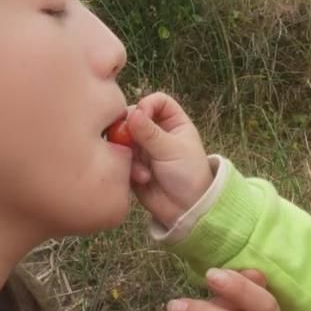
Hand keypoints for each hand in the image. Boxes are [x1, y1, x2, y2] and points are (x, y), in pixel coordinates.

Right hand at [125, 91, 214, 228]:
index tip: (141, 116)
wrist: (186, 210)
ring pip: (124, 139)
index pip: (157, 101)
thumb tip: (132, 113)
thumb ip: (149, 132)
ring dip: (131, 153)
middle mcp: (157, 133)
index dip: (147, 105)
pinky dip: (129, 168)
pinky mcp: (133, 166)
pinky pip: (121, 159)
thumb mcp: (171, 150)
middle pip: (134, 118)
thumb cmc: (188, 175)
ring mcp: (144, 150)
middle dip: (130, 131)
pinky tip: (142, 179)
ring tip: (144, 171)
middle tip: (129, 142)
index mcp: (174, 123)